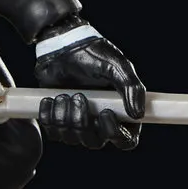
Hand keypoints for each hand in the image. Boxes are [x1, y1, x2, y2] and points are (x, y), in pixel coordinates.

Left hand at [33, 25, 144, 150]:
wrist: (61, 46)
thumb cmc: (93, 53)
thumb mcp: (117, 66)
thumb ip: (132, 88)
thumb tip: (138, 115)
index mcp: (121, 112)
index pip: (125, 141)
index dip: (115, 134)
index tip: (104, 113)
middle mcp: (100, 122)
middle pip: (95, 142)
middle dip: (83, 121)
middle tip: (78, 96)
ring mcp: (78, 123)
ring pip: (72, 139)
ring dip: (65, 117)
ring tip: (64, 94)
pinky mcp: (58, 121)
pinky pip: (53, 133)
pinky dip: (50, 117)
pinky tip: (51, 98)